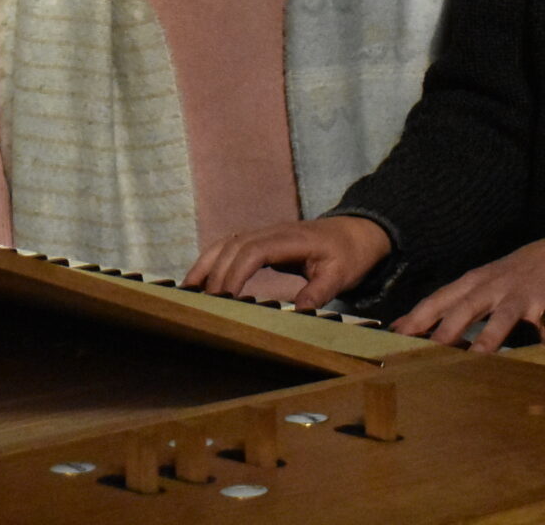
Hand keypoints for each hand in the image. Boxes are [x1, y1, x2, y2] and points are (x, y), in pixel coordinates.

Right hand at [185, 216, 392, 310]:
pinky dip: (214, 260)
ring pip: (227, 243)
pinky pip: (232, 246)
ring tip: (188, 289)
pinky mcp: (263, 241)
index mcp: (291, 239)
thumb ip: (319, 292)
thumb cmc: (348, 255)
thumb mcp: (340, 275)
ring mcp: (265, 233)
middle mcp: (273, 232)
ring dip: (206, 264)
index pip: (254, 251)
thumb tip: (297, 312)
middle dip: (215, 273)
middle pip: (234, 246)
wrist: (356, 232)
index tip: (224, 298)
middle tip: (202, 303)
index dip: (235, 272)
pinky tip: (202, 279)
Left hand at [389, 231, 544, 350]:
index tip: (394, 336)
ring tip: (473, 361)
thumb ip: (459, 304)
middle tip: (423, 352)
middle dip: (442, 330)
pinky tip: (534, 361)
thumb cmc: (517, 274)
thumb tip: (422, 329)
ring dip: (486, 339)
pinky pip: (543, 328)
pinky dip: (540, 343)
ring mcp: (520, 294)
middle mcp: (493, 286)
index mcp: (473, 282)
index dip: (416, 317)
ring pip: (500, 318)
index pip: (438, 299)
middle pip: (463, 307)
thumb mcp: (485, 282)